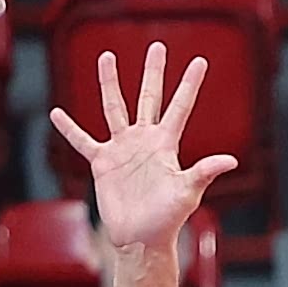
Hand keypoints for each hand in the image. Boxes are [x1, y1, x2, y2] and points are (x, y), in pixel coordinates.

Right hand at [47, 48, 239, 261]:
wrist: (141, 239)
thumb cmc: (168, 220)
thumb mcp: (187, 193)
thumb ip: (204, 172)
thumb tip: (230, 160)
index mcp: (167, 144)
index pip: (180, 107)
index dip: (189, 84)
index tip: (201, 61)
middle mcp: (145, 140)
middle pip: (149, 97)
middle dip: (154, 73)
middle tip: (158, 47)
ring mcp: (123, 149)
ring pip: (115, 108)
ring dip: (110, 83)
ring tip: (106, 57)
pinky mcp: (103, 163)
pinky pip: (83, 141)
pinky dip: (70, 129)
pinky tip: (57, 114)